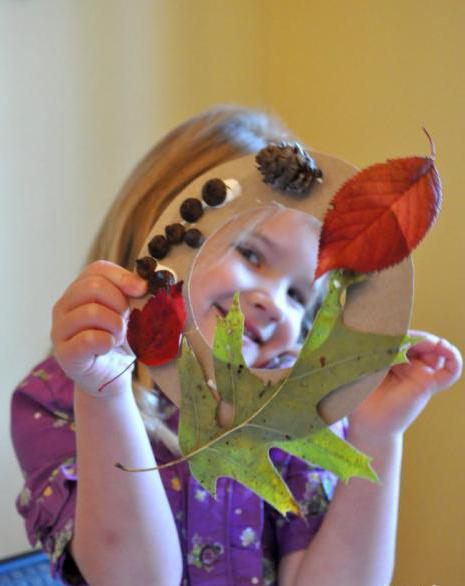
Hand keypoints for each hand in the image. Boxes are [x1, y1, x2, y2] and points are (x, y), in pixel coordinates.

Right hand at [51, 260, 146, 394]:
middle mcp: (63, 306)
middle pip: (93, 287)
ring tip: (118, 337)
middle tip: (126, 320)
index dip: (123, 277)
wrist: (111, 377)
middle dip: (119, 303)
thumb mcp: (128, 312)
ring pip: (91, 311)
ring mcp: (59, 330)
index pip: (97, 270)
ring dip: (115, 325)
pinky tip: (109, 347)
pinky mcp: (64, 353)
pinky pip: (88, 339)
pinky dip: (107, 342)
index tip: (142, 290)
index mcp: (79, 291)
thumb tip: (144, 283)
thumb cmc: (119, 341)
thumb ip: (132, 293)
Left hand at [348, 330, 462, 441]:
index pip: (401, 337)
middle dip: (414, 336)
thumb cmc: (362, 395)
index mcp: (392, 358)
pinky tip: (447, 349)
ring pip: (434, 352)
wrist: (367, 423)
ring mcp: (420, 374)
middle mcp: (409, 364)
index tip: (388, 327)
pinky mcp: (427, 384)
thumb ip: (378, 350)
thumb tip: (388, 333)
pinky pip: (449, 373)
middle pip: (419, 342)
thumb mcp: (367, 366)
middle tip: (403, 336)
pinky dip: (454, 360)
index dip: (399, 330)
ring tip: (424, 341)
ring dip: (432, 342)